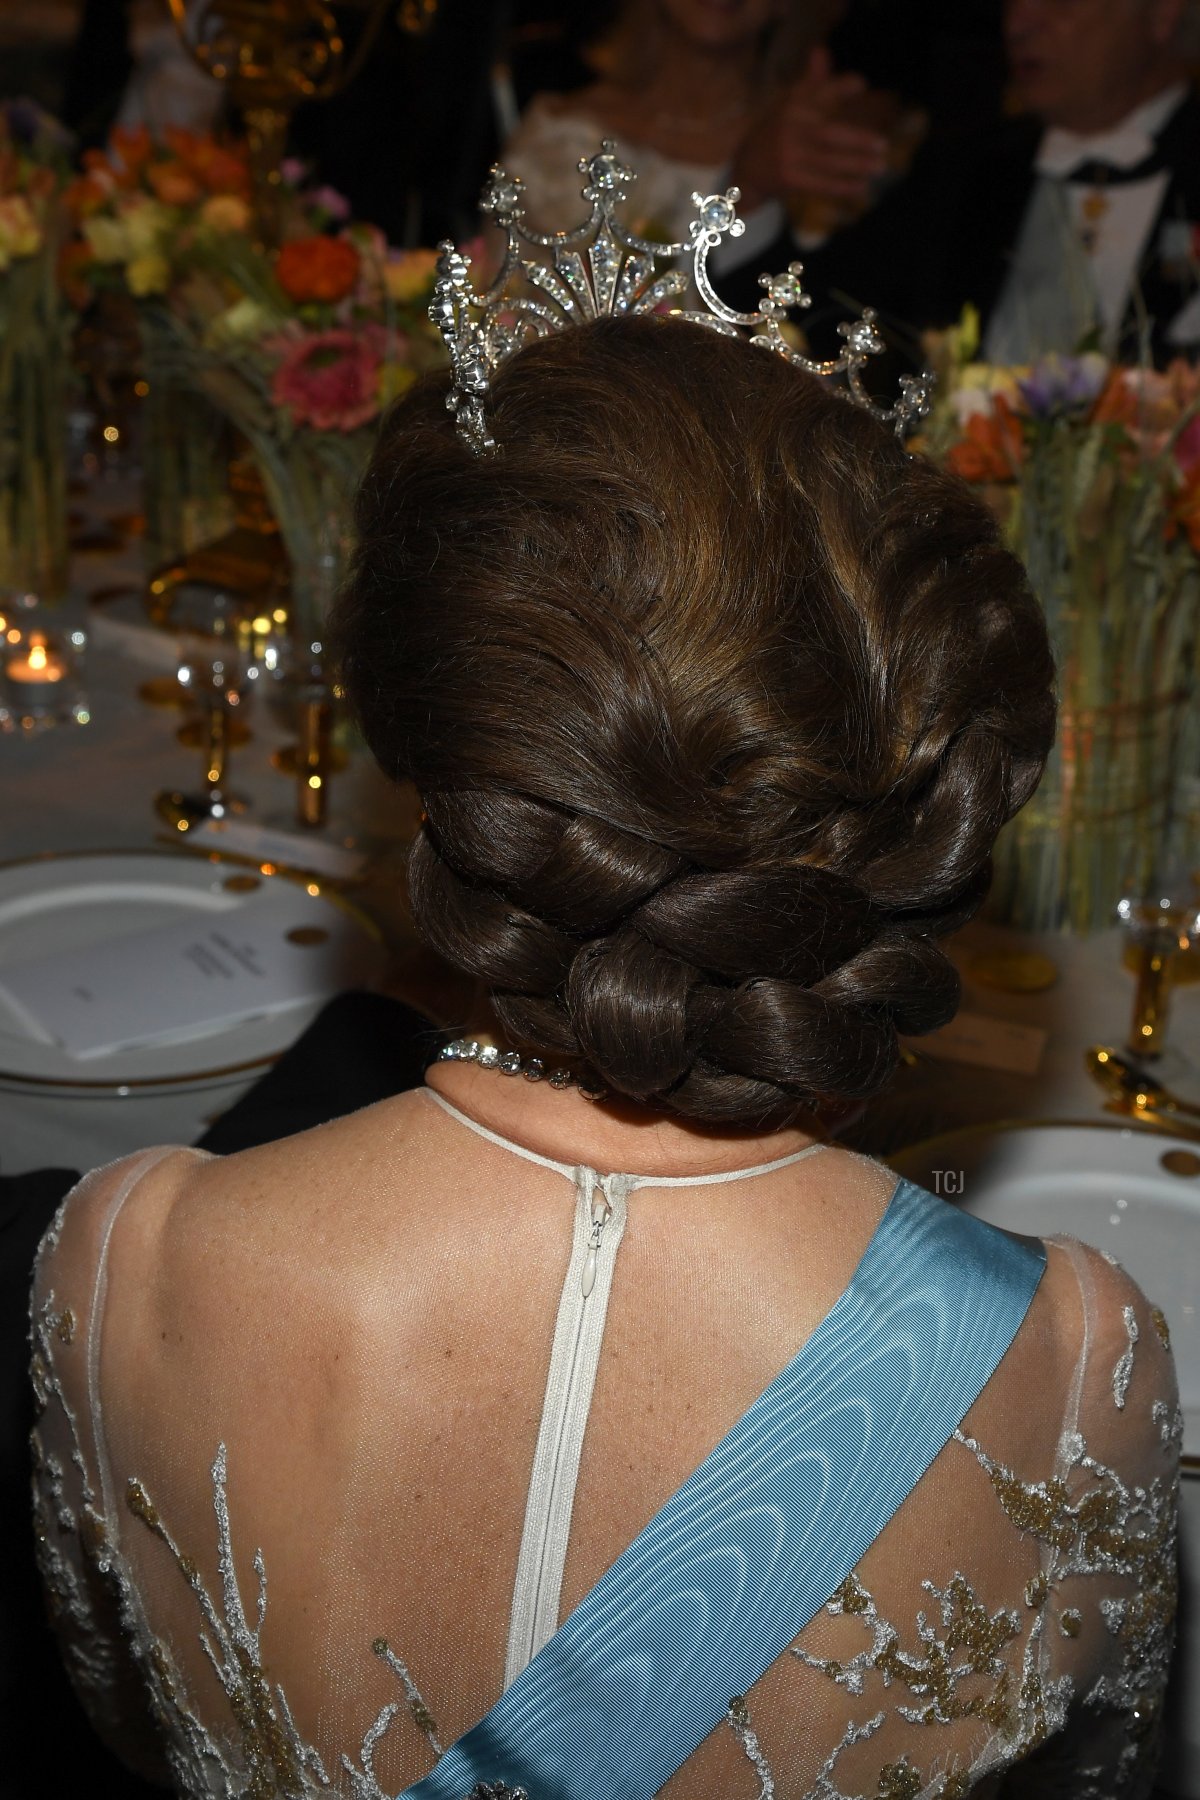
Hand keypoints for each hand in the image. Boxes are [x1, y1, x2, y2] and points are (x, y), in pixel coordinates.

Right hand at [731, 48, 889, 215]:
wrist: (747, 168)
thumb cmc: (779, 131)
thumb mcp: (791, 104)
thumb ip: (812, 81)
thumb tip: (821, 50)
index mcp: (793, 104)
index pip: (819, 93)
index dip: (840, 87)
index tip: (862, 84)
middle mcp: (790, 127)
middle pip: (829, 133)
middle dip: (858, 139)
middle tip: (884, 145)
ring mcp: (788, 154)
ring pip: (828, 160)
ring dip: (856, 165)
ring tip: (879, 166)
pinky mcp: (788, 178)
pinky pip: (820, 183)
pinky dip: (842, 186)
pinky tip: (862, 187)